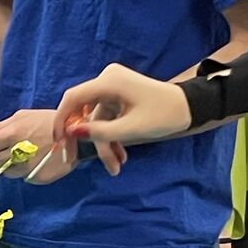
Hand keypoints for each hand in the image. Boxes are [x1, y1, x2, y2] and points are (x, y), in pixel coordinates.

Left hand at [0, 110, 78, 185]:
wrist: (76, 135)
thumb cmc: (48, 122)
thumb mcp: (22, 116)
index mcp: (11, 134)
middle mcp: (17, 153)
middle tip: (5, 150)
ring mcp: (27, 168)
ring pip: (6, 172)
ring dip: (10, 165)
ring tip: (24, 153)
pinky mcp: (36, 178)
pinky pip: (22, 177)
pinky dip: (24, 170)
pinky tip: (35, 160)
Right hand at [53, 65, 189, 175]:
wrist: (189, 108)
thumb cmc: (164, 115)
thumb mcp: (131, 129)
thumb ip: (100, 132)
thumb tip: (71, 132)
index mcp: (109, 81)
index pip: (73, 98)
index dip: (61, 119)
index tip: (58, 141)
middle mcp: (108, 80)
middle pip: (85, 112)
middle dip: (90, 140)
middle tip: (78, 161)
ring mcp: (114, 89)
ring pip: (98, 120)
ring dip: (105, 143)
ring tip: (116, 167)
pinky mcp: (119, 97)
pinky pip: (108, 118)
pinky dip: (113, 136)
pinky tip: (121, 155)